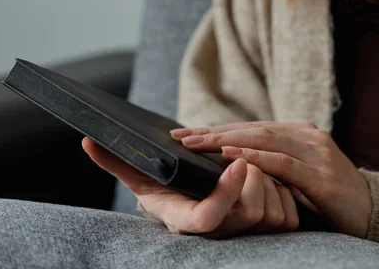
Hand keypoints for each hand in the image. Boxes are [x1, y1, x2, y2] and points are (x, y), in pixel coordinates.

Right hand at [81, 138, 298, 237]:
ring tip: (254, 168)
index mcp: (185, 220)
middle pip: (250, 213)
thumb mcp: (141, 176)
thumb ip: (117, 163)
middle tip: (243, 158)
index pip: (206, 221)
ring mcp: (245, 237)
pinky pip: (289, 217)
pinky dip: (286, 194)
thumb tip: (88, 142)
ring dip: (270, 182)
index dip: (223, 193)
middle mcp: (217, 234)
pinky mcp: (268, 233)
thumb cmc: (168, 189)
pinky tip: (272, 180)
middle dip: (252, 177)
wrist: (195, 205)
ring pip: (273, 213)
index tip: (234, 161)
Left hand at [171, 122, 371, 237]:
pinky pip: (282, 162)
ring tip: (196, 144)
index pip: (252, 128)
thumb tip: (232, 163)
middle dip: (214, 132)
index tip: (188, 133)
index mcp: (300, 133)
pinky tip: (231, 157)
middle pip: (252, 129)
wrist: (374, 211)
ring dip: (226, 141)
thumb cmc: (330, 196)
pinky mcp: (320, 174)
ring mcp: (315, 152)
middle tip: (181, 135)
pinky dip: (255, 158)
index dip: (218, 129)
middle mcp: (307, 135)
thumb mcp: (298, 175)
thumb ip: (273, 164)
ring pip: (263, 139)